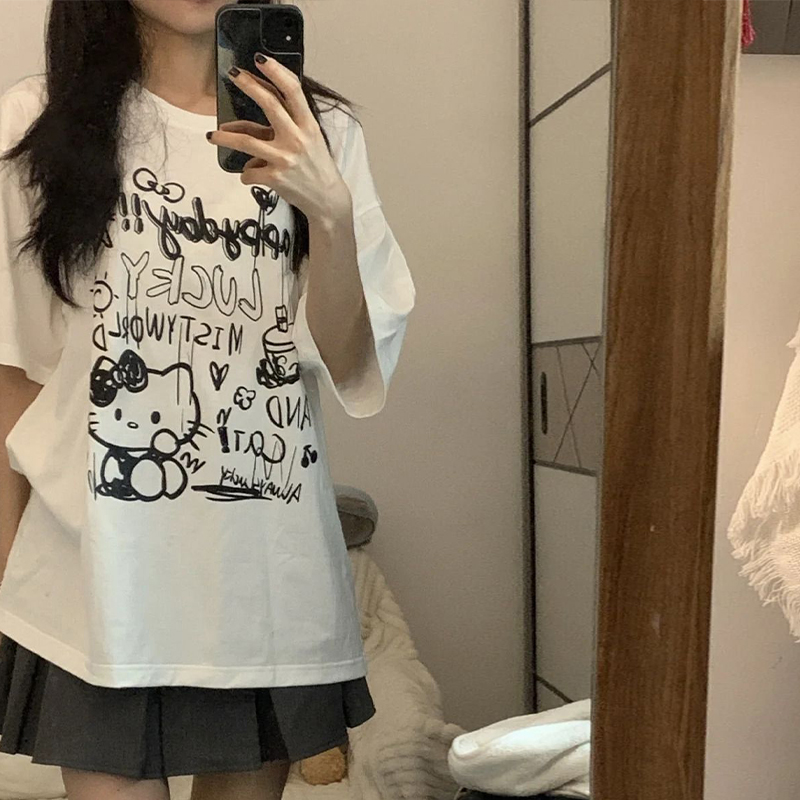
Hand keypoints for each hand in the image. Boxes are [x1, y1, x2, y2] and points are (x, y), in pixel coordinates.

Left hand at [207, 56, 352, 222]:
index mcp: (308, 126)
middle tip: (233, 74)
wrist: (326, 199)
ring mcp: (285, 158)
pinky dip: (247, 174)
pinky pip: (250, 171)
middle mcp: (297, 139)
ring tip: (212, 135)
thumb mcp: (308, 141)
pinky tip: (249, 176)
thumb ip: (282, 127)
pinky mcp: (275, 177)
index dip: (276, 72)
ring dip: (225, 137)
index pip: (293, 91)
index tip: (260, 60)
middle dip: (249, 86)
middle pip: (269, 104)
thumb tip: (243, 124)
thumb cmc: (315, 166)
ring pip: (246, 141)